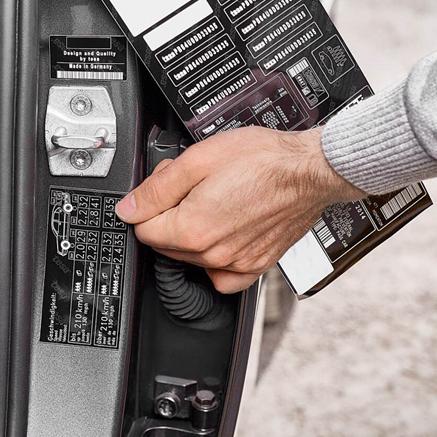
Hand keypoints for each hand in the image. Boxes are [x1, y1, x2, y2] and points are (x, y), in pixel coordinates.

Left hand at [116, 126, 364, 292]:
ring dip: (191, 232)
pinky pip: (223, 278)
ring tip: (211, 200)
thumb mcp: (197, 160)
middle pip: (165, 243)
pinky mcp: (257, 266)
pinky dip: (214, 261)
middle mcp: (213, 253)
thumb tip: (128, 209)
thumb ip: (156, 188)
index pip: (143, 228)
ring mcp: (237, 264)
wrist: (308, 170)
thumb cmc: (262, 159)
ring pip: (191, 257)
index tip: (165, 187)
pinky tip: (220, 236)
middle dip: (169, 214)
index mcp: (193, 228)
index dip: (148, 202)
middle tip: (191, 187)